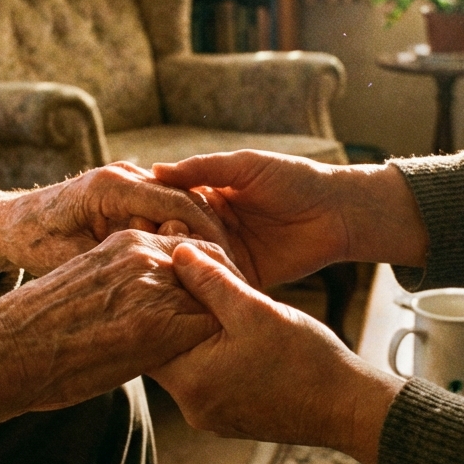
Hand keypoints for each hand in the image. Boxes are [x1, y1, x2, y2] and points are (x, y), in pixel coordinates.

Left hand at [0, 162, 234, 276]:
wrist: (11, 223)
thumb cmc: (34, 243)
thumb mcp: (72, 259)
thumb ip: (115, 260)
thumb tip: (159, 282)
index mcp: (111, 185)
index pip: (177, 204)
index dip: (208, 236)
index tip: (229, 267)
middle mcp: (123, 174)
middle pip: (186, 200)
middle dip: (213, 235)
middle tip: (237, 271)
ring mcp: (127, 178)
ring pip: (181, 203)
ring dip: (202, 234)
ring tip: (223, 270)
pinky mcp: (129, 189)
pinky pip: (166, 207)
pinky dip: (184, 232)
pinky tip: (198, 264)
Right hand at [0, 230, 239, 435]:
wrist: (7, 351)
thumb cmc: (37, 330)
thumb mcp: (84, 285)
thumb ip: (121, 284)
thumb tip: (141, 307)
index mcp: (124, 241)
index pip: (188, 244)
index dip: (208, 269)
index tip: (221, 292)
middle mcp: (143, 253)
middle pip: (210, 260)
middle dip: (227, 284)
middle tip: (243, 313)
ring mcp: (153, 286)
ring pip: (216, 291)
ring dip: (228, 312)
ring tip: (245, 337)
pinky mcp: (159, 324)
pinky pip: (210, 324)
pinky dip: (222, 339)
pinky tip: (227, 357)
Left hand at [150, 245, 404, 463]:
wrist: (348, 409)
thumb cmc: (306, 360)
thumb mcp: (256, 310)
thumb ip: (212, 281)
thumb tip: (177, 252)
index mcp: (191, 382)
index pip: (148, 337)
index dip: (155, 300)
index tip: (165, 272)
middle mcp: (193, 407)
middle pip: (166, 351)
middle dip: (177, 315)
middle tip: (188, 280)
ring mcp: (212, 416)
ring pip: (190, 364)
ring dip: (198, 334)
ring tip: (214, 301)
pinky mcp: (231, 418)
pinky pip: (210, 379)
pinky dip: (215, 354)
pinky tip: (234, 331)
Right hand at [153, 151, 425, 287]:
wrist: (337, 211)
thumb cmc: (294, 178)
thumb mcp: (244, 166)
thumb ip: (202, 169)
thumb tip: (154, 170)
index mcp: (209, 197)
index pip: (169, 207)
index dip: (149, 213)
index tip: (126, 220)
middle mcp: (213, 228)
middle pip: (176, 239)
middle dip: (157, 247)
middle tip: (133, 255)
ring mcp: (228, 254)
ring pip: (193, 265)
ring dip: (176, 271)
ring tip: (149, 279)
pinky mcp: (245, 278)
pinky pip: (219, 286)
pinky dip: (203, 289)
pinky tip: (180, 296)